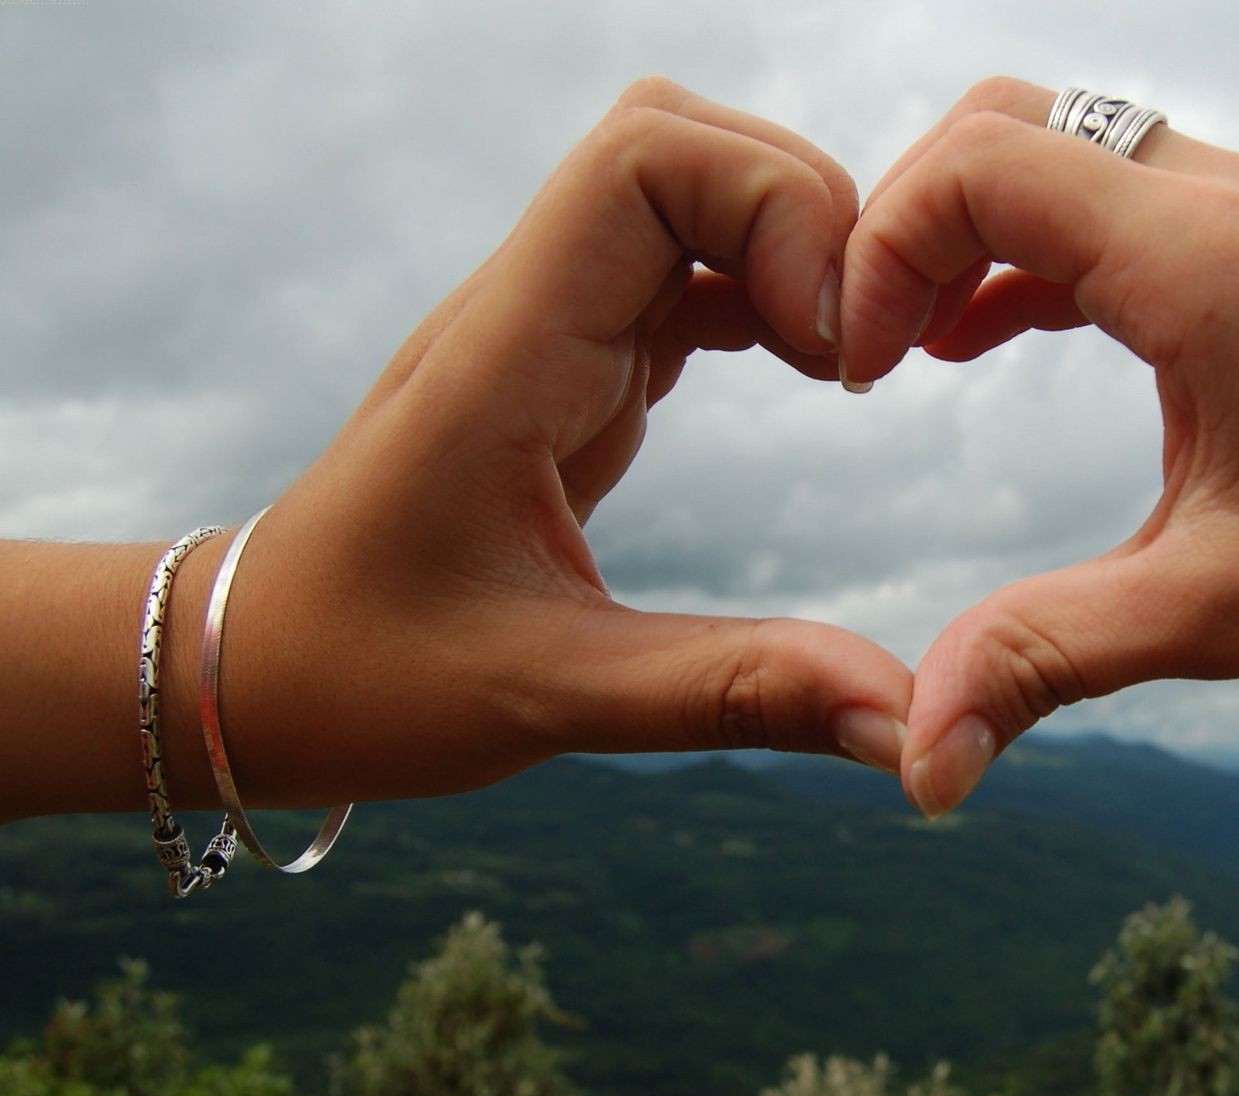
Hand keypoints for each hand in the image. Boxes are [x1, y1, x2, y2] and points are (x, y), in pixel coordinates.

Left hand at [173, 79, 912, 808]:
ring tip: (845, 362)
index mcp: (505, 356)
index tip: (832, 347)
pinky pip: (681, 270)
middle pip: (678, 142)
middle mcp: (523, 311)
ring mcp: (545, 328)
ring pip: (684, 191)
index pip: (644, 158)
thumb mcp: (553, 696)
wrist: (248, 671)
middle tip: (859, 349)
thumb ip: (734, 694)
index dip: (771, 207)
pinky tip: (807, 372)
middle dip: (799, 210)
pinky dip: (762, 292)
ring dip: (786, 246)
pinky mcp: (568, 364)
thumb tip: (903, 724)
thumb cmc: (362, 677)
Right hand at [841, 77, 1238, 815]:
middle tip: (869, 348)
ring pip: (1055, 147)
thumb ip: (1049, 656)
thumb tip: (918, 759)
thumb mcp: (1218, 609)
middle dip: (905, 221)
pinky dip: (1028, 250)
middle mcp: (1216, 197)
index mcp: (1194, 258)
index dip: (879, 251)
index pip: (975, 166)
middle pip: (999, 125)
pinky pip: (1108, 198)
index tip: (861, 374)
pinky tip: (988, 340)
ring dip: (965, 231)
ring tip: (911, 352)